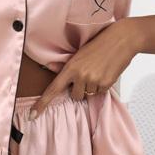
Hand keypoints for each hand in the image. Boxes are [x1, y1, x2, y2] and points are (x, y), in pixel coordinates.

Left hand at [28, 19, 142, 119]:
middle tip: (87, 74)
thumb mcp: (79, 53)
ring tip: (97, 71)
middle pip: (74, 96)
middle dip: (79, 89)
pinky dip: (102, 86)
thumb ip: (64, 64)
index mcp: (70, 67)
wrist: (121, 39)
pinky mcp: (106, 84)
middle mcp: (80, 76)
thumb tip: (48, 66)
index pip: (52, 90)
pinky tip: (105, 73)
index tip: (32, 115)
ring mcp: (94, 81)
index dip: (42, 104)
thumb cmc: (99, 43)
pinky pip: (100, 93)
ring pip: (87, 95)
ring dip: (91, 87)